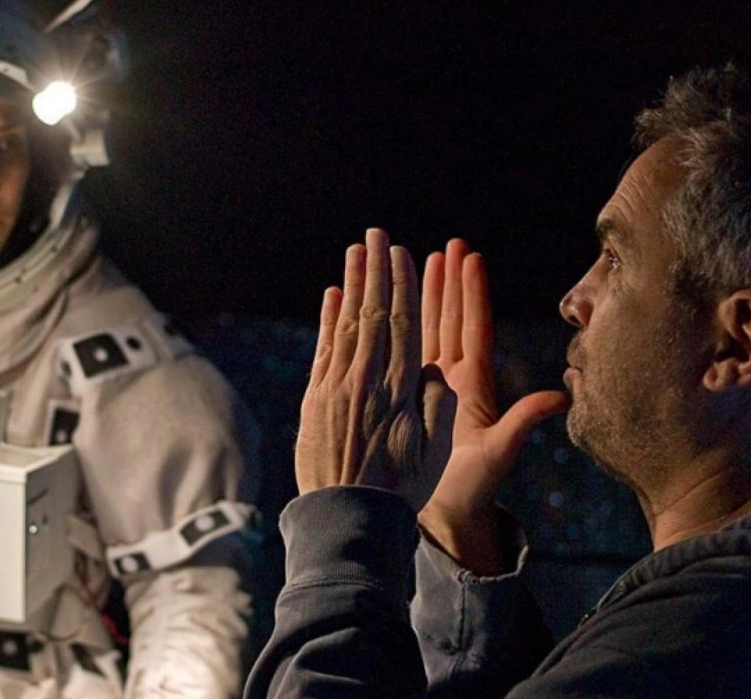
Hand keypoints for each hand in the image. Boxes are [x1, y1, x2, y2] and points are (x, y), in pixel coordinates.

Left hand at [295, 228, 457, 514]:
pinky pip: (323, 348)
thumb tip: (433, 369)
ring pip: (346, 324)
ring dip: (352, 283)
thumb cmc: (400, 489)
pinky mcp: (315, 399)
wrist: (347, 517)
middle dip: (376, 270)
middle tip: (376, 234)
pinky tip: (332, 294)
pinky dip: (328, 318)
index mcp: (399, 389)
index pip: (403, 324)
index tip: (404, 256)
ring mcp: (336, 387)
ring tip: (356, 250)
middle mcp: (365, 380)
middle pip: (372, 313)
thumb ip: (435, 403)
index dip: (404, 286)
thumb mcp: (433, 449)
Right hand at [417, 240, 569, 573]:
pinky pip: (404, 355)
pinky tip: (385, 310)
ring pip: (428, 331)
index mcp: (472, 386)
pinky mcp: (411, 400)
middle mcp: (453, 380)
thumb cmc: (471, 489)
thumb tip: (562, 395)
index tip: (469, 257)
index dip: (470, 292)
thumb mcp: (498, 452)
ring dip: (426, 297)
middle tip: (448, 245)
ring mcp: (432, 388)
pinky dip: (396, 329)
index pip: (472, 328)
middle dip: (449, 282)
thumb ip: (524, 422)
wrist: (444, 516)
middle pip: (451, 320)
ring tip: (421, 262)